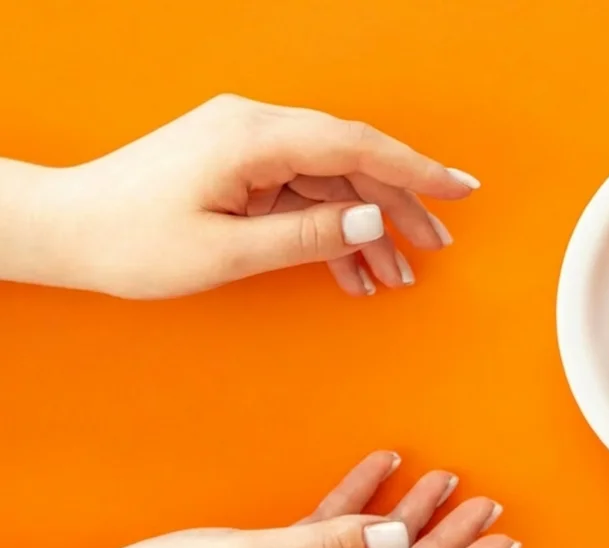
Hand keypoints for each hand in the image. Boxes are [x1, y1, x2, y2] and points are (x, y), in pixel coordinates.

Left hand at [0, 94, 478, 298]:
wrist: (67, 230)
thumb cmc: (131, 241)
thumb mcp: (225, 252)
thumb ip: (307, 235)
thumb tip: (372, 219)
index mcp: (253, 138)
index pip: (357, 146)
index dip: (415, 170)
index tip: (460, 189)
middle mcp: (255, 129)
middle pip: (351, 161)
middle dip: (398, 206)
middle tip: (435, 248)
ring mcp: (247, 145)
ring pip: (331, 180)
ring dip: (365, 226)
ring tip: (396, 274)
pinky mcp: (240, 165)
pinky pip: (302, 192)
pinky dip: (328, 228)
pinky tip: (351, 269)